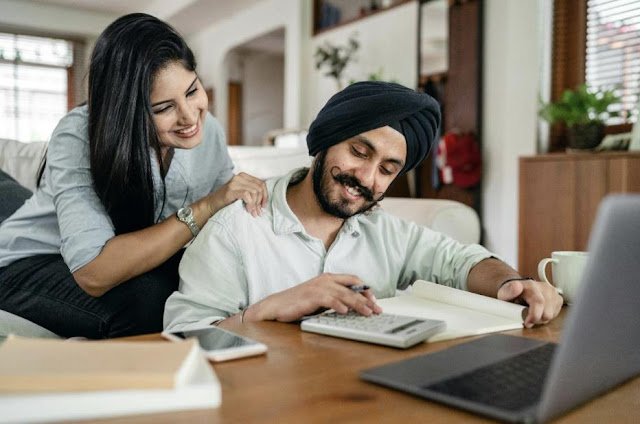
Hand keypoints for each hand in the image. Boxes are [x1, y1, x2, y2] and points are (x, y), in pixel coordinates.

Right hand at [207, 172, 267, 216]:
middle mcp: (239, 177)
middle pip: (259, 188)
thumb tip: (264, 203)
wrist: (211, 205)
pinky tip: (248, 209)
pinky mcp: (231, 189)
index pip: (261, 184)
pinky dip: (250, 203)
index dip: (265, 196)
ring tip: (252, 213)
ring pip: (254, 191)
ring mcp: (235, 182)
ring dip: (255, 204)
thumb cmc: (227, 202)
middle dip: (260, 202)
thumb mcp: (242, 195)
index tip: (263, 206)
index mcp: (244, 176)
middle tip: (257, 212)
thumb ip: (252, 193)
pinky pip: (247, 194)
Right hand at [245, 273, 382, 321]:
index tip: (375, 301)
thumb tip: (354, 307)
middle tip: (376, 310)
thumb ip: (335, 298)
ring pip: (344, 294)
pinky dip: (339, 305)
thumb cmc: (299, 303)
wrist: (277, 305)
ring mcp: (318, 287)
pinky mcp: (311, 296)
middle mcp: (325, 280)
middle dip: (366, 299)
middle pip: (352, 288)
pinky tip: (345, 312)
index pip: (353, 280)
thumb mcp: (321, 298)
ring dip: (358, 304)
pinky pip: (329, 300)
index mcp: (329, 278)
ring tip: (367, 312)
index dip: (366, 290)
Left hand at [498, 279, 562, 327]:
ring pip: (552, 314)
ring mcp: (552, 292)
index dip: (534, 316)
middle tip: (527, 319)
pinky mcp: (558, 298)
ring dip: (542, 318)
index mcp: (531, 285)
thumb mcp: (504, 293)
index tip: (527, 323)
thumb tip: (516, 287)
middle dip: (536, 319)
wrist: (517, 288)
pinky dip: (548, 316)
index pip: (538, 302)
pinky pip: (556, 313)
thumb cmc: (511, 293)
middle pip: (547, 312)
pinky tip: (540, 311)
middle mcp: (544, 287)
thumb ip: (508, 291)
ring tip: (532, 313)